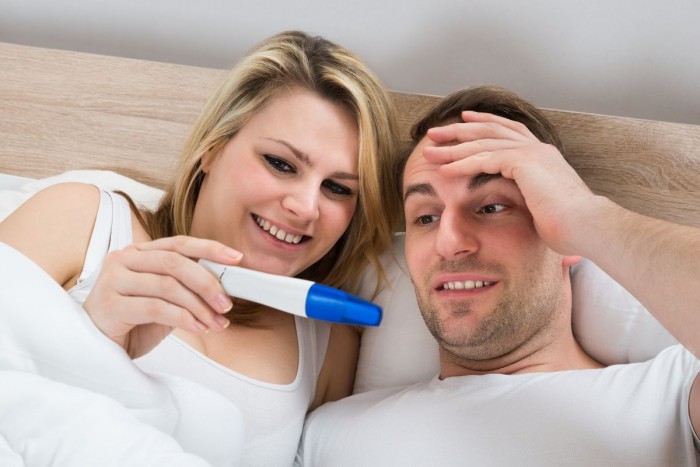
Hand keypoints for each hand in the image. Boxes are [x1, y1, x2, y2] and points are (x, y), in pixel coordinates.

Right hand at [83, 235, 241, 357]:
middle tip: (226, 303)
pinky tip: (197, 328)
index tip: (235, 258)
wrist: (96, 349)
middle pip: (175, 263)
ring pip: (168, 286)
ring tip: (214, 322)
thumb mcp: (164, 300)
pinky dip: (183, 318)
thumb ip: (185, 288)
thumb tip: (223, 289)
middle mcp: (124, 260)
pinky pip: (156, 308)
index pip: (179, 243)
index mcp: (139, 253)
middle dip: (207, 283)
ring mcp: (113, 281)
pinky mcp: (110, 305)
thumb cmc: (131, 322)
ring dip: (198, 306)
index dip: (209, 248)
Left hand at [422, 111, 599, 253]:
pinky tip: (444, 169)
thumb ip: (530, 197)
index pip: (508, 130)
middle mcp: (537, 148)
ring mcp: (531, 152)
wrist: (587, 227)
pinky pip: (485, 159)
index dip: (484, 123)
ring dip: (452, 147)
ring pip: (483, 142)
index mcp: (542, 155)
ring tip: (429, 151)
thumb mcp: (544, 206)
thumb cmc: (569, 226)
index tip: (464, 120)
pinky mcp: (524, 162)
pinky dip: (462, 163)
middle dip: (459, 130)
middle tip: (433, 133)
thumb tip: (527, 208)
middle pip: (489, 130)